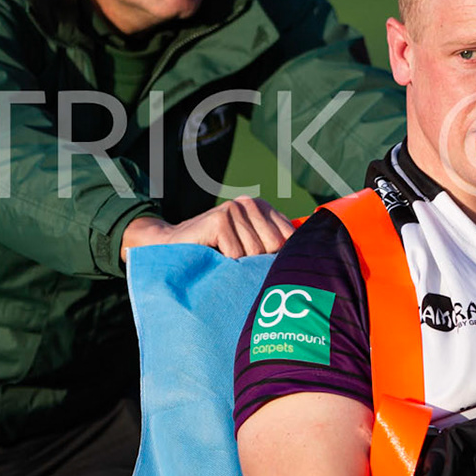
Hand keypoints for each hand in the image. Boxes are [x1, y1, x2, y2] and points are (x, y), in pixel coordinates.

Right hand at [121, 196, 295, 261]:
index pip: (290, 237)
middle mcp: (250, 203)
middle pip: (274, 247)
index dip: (282, 258)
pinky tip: (214, 258)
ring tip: (225, 261)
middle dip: (259, 264)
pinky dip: (226, 265)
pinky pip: (236, 255)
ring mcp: (234, 209)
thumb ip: (270, 246)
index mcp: (262, 207)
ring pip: (255, 253)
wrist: (170, 246)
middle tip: (239, 266)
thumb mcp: (246, 246)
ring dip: (239, 266)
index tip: (273, 271)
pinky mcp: (219, 220)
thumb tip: (304, 260)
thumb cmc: (213, 251)